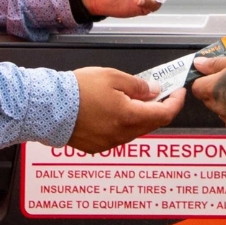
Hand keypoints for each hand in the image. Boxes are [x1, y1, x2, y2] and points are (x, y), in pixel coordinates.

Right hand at [68, 67, 183, 152]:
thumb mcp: (113, 77)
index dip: (175, 102)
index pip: (164, 114)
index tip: (178, 92)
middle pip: (150, 124)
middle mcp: (121, 135)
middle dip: (158, 108)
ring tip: (132, 98)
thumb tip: (154, 91)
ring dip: (140, 116)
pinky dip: (123, 124)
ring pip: (134, 130)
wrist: (47, 107)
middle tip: (157, 92)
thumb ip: (138, 86)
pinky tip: (115, 110)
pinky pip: (118, 136)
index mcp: (129, 117)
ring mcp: (108, 143)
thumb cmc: (77, 90)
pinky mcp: (96, 146)